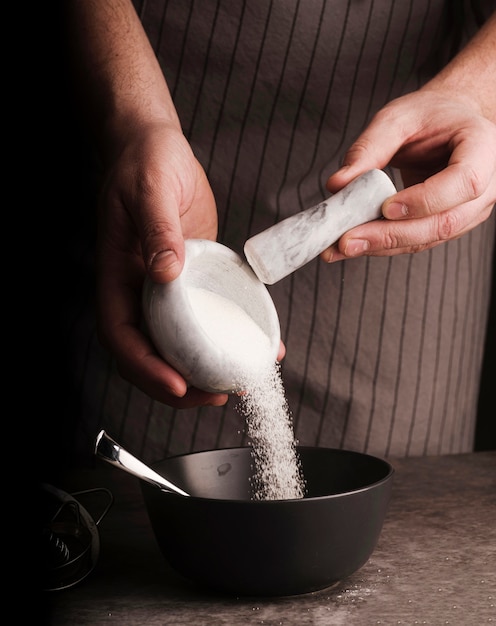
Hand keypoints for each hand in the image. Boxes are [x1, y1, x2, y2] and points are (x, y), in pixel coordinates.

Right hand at [96, 120, 228, 406]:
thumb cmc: (144, 163)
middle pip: (149, 354)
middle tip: (218, 393)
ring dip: (204, 370)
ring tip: (239, 381)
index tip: (178, 384)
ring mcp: (166, 290)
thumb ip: (158, 231)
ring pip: (178, 345)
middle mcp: (139, 291)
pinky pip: (207, 318)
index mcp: (118, 276)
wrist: (158, 149)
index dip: (145, 368)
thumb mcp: (150, 190)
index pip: (122, 337)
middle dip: (178, 385)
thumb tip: (166, 274)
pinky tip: (259, 345)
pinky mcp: (193, 281)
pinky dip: (229, 337)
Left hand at [323, 90, 495, 260]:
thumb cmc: (430, 116)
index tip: (386, 207)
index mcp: (482, 148)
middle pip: (444, 222)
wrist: (447, 124)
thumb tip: (338, 184)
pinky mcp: (447, 226)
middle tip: (347, 240)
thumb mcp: (397, 118)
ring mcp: (470, 211)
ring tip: (341, 247)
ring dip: (382, 246)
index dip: (425, 200)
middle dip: (390, 235)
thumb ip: (368, 149)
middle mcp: (485, 186)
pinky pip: (417, 241)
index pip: (463, 182)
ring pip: (428, 239)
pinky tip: (354, 244)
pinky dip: (383, 245)